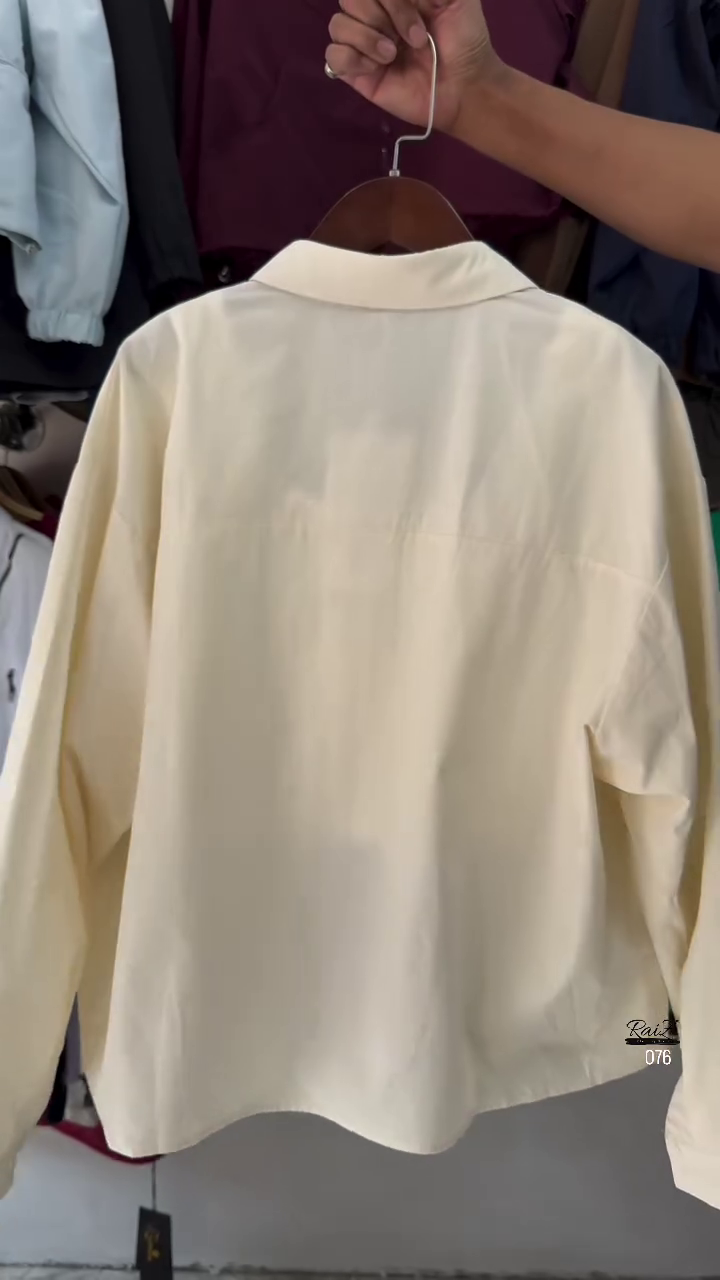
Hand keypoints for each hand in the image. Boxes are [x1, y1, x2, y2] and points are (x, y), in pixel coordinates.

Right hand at [325, 0, 499, 134]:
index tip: (419, 7)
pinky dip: (351, 58)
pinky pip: (334, 56)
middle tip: (415, 39)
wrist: (465, 86)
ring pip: (338, 24)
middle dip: (382, 15)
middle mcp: (377, 14)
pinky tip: (375, 67)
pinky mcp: (358, 74)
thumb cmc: (465, 38)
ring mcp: (364, 43)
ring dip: (367, 38)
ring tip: (393, 55)